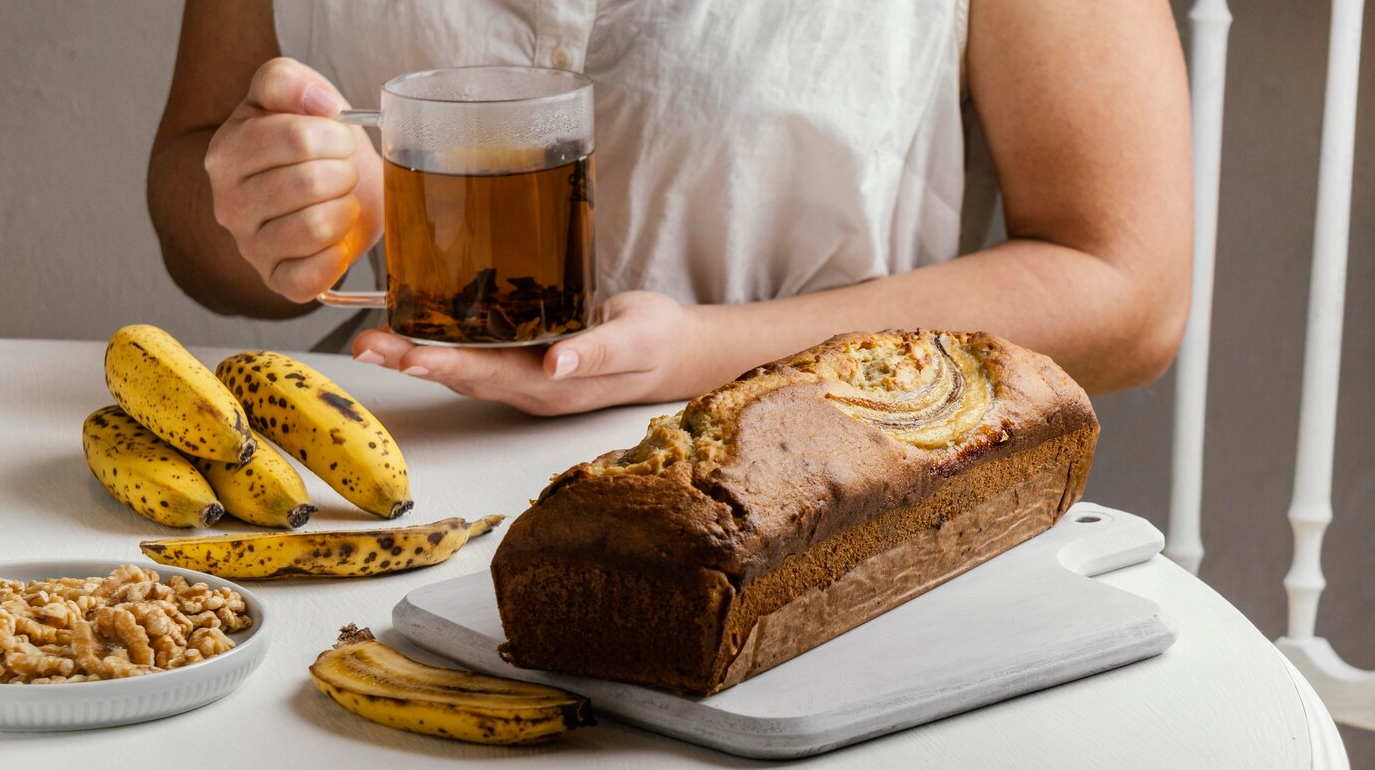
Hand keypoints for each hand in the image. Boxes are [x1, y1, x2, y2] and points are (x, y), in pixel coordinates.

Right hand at [204, 57, 383, 302]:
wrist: (332, 187)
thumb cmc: (313, 142)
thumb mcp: (295, 95)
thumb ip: (289, 81)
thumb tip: (317, 102)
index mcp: (227, 153)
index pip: (295, 139)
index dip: (333, 136)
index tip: (340, 139)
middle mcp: (228, 204)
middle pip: (308, 184)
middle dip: (343, 173)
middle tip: (343, 172)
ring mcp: (250, 247)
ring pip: (314, 228)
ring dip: (345, 211)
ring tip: (341, 201)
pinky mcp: (277, 282)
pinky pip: (310, 278)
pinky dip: (336, 258)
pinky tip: (337, 240)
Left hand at [351, 292, 707, 414]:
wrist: (673, 351)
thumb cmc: (658, 340)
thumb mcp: (637, 341)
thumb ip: (598, 353)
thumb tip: (555, 365)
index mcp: (554, 386)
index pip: (491, 375)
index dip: (448, 366)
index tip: (409, 356)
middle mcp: (530, 386)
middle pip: (462, 376)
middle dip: (410, 361)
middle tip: (365, 347)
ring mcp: (524, 375)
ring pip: (462, 367)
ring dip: (414, 355)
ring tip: (371, 342)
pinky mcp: (523, 357)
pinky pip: (475, 353)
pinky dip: (440, 341)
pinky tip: (413, 324)